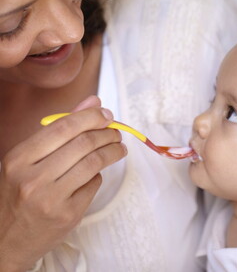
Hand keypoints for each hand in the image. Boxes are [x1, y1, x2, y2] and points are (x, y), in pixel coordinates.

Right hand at [0, 96, 126, 270]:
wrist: (6, 241)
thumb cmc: (18, 193)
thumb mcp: (28, 159)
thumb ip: (60, 128)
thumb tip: (93, 103)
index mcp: (19, 158)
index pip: (64, 126)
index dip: (91, 116)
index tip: (107, 115)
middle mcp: (32, 178)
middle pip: (84, 143)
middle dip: (107, 133)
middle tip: (116, 132)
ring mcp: (51, 199)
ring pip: (94, 162)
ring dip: (113, 151)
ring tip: (119, 147)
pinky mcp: (68, 215)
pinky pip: (93, 184)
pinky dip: (99, 174)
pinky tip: (98, 172)